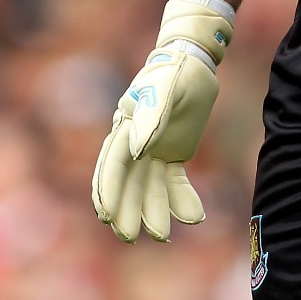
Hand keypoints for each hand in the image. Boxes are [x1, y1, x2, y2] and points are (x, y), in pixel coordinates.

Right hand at [92, 0, 233, 241]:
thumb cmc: (175, 71)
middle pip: (126, 183)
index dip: (107, 190)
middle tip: (129, 237)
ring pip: (149, 188)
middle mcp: (134, 143)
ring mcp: (152, 151)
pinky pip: (174, 182)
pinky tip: (193, 216)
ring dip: (153, 211)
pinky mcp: (172, 155)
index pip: (112, 164)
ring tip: (162, 236)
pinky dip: (181, 199)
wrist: (194, 62)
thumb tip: (136, 150)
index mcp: (125, 126)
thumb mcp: (165, 88)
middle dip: (126, 210)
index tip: (106, 215)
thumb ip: (150, 117)